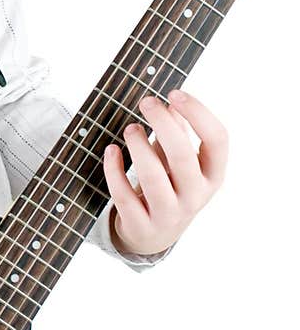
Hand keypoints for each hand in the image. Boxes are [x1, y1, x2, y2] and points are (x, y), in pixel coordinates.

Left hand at [102, 87, 227, 256]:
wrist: (153, 236)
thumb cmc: (170, 188)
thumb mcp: (181, 164)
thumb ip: (178, 136)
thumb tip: (170, 105)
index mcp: (213, 176)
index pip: (218, 140)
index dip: (198, 113)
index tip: (174, 93)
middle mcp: (196, 196)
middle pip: (182, 155)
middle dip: (162, 123)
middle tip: (146, 101)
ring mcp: (169, 214)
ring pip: (152, 176)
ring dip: (138, 146)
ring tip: (130, 128)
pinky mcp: (141, 225)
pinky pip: (124, 195)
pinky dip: (114, 169)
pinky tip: (111, 151)